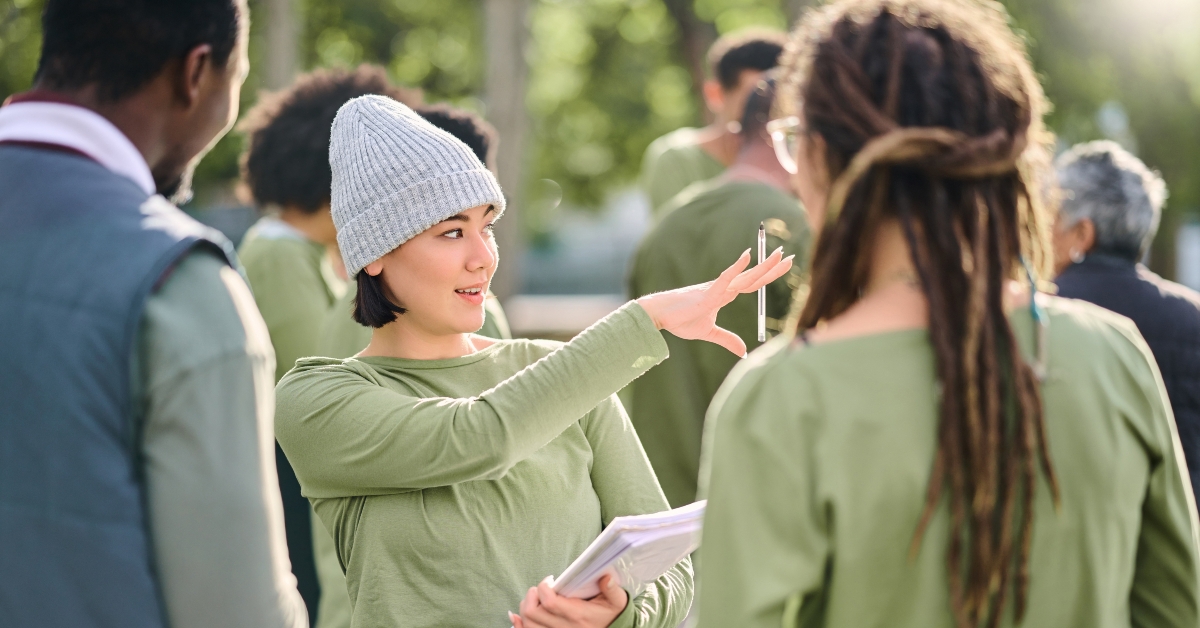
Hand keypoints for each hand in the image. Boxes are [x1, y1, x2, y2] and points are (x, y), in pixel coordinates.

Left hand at [509, 574, 627, 627]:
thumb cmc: (611, 615)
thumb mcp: (617, 601)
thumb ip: (612, 589)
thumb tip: (605, 577)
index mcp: (577, 615)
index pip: (549, 602)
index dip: (543, 588)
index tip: (550, 581)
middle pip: (532, 613)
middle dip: (531, 596)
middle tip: (540, 589)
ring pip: (527, 624)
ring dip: (525, 608)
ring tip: (535, 598)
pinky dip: (518, 624)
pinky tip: (516, 616)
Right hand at [636, 248, 793, 355]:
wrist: (660, 316)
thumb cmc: (680, 320)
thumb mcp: (708, 332)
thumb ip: (727, 339)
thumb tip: (744, 352)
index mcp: (724, 295)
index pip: (752, 284)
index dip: (768, 274)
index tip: (784, 265)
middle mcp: (723, 288)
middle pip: (753, 278)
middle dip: (772, 267)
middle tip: (790, 256)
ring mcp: (716, 289)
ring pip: (744, 277)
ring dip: (762, 267)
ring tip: (779, 255)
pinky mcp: (707, 293)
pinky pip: (725, 279)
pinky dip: (736, 269)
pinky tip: (747, 257)